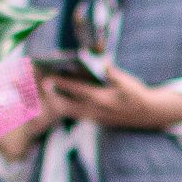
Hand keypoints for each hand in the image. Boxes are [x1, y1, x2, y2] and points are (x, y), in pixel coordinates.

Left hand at [37, 64, 181, 132]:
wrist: (147, 115)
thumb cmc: (136, 94)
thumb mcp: (128, 82)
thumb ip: (113, 73)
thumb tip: (103, 62)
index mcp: (102, 100)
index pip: (77, 90)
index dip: (61, 84)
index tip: (46, 78)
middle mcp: (93, 111)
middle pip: (65, 104)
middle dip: (50, 96)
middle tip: (34, 87)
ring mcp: (92, 117)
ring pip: (67, 110)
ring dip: (53, 101)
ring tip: (40, 91)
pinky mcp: (93, 119)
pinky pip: (73, 113)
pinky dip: (62, 106)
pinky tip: (54, 98)